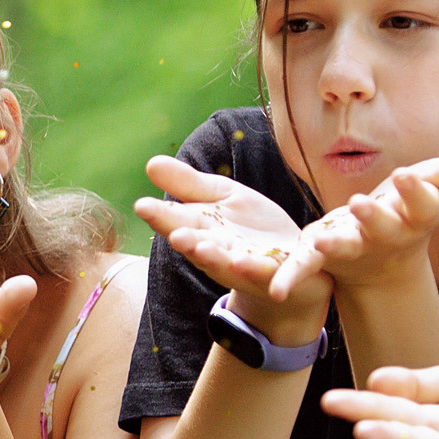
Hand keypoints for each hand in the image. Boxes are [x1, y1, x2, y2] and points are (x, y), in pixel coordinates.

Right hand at [135, 155, 329, 343]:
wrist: (297, 259)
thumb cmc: (251, 228)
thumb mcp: (223, 196)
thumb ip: (189, 185)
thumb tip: (150, 163)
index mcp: (202, 230)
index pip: (177, 221)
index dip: (161, 216)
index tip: (141, 206)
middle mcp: (219, 252)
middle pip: (197, 247)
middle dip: (185, 241)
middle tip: (172, 233)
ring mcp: (245, 266)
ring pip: (225, 265)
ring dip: (212, 258)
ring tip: (200, 248)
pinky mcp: (275, 275)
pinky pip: (263, 275)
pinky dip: (253, 270)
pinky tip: (243, 261)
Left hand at [301, 148, 438, 290]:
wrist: (385, 258)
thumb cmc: (411, 211)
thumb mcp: (434, 188)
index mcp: (416, 216)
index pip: (424, 205)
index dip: (416, 192)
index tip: (408, 175)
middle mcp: (388, 235)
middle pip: (384, 228)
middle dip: (374, 218)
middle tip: (361, 204)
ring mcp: (357, 247)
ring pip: (347, 246)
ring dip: (336, 244)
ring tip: (323, 239)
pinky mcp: (326, 256)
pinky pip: (307, 266)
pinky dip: (292, 277)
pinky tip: (277, 290)